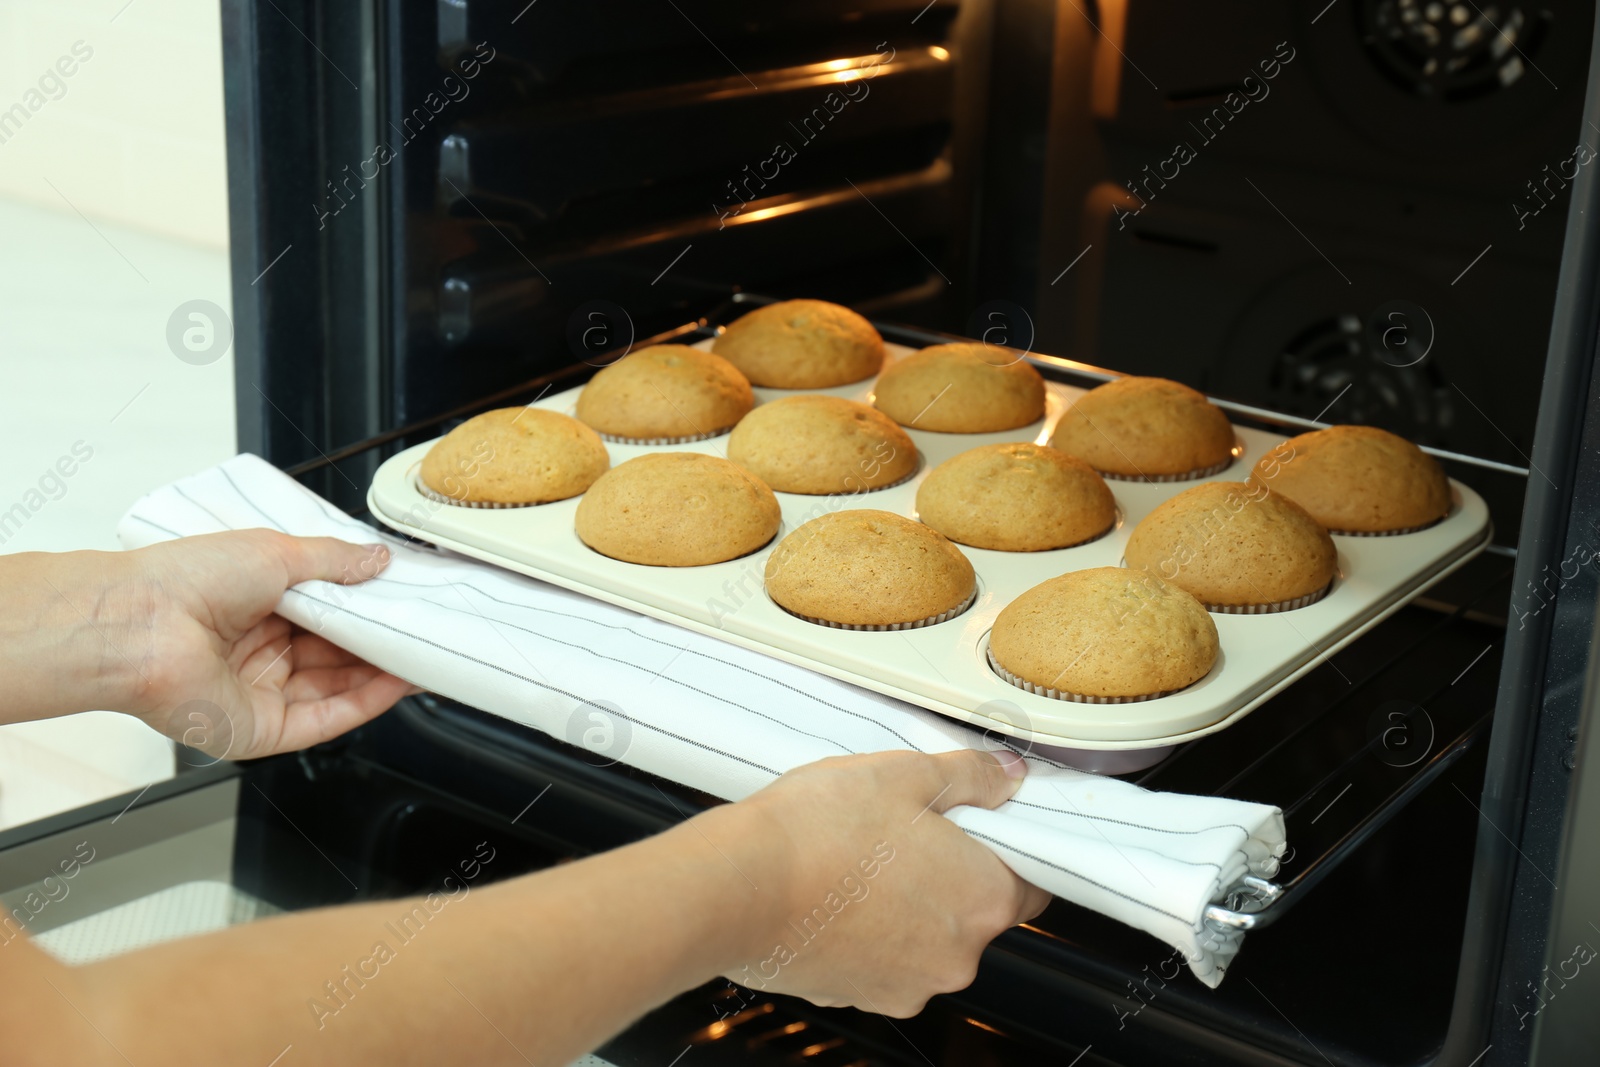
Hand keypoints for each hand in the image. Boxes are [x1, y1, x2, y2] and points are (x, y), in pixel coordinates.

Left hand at [116, 529, 417, 759]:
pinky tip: (397, 683)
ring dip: (382, 672)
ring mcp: (261, 692)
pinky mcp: (262, 730)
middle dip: (380, 642)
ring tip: (422, 652)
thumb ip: (334, 560)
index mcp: (256, 606)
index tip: (405, 600)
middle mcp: (259, 651)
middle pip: (337, 653)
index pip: (328, 613)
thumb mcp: (275, 552)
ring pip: (338, 687)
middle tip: (422, 627)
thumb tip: (376, 558)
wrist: (140, 625)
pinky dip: (365, 702)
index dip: (368, 609)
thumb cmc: (185, 581)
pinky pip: (325, 719)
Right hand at [717, 749, 1049, 1016]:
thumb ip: (969, 777)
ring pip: (924, 938)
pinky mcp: (856, 998)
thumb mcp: (903, 774)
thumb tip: (1006, 776)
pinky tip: (833, 892)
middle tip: (903, 831)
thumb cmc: (817, 832)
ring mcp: (905, 986)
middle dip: (946, 875)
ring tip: (857, 860)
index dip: (1007, 851)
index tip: (979, 830)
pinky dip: (865, 932)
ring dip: (904, 905)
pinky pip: (879, 960)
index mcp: (981, 900)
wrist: (736, 887)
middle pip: (973, 913)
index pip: (1032, 884)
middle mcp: (954, 957)